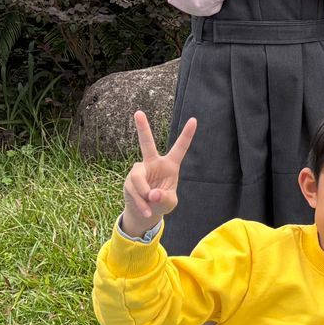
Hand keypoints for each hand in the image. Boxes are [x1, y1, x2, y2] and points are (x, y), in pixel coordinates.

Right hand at [122, 110, 196, 236]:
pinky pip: (133, 190)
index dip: (187, 135)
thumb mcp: (169, 203)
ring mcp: (139, 170)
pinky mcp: (129, 179)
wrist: (145, 212)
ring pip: (138, 179)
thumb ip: (164, 198)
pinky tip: (146, 210)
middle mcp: (153, 163)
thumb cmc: (162, 202)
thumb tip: (151, 194)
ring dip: (144, 195)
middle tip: (138, 112)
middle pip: (146, 144)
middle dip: (142, 128)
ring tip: (149, 207)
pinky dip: (140, 203)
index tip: (194, 120)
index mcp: (170, 165)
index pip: (180, 148)